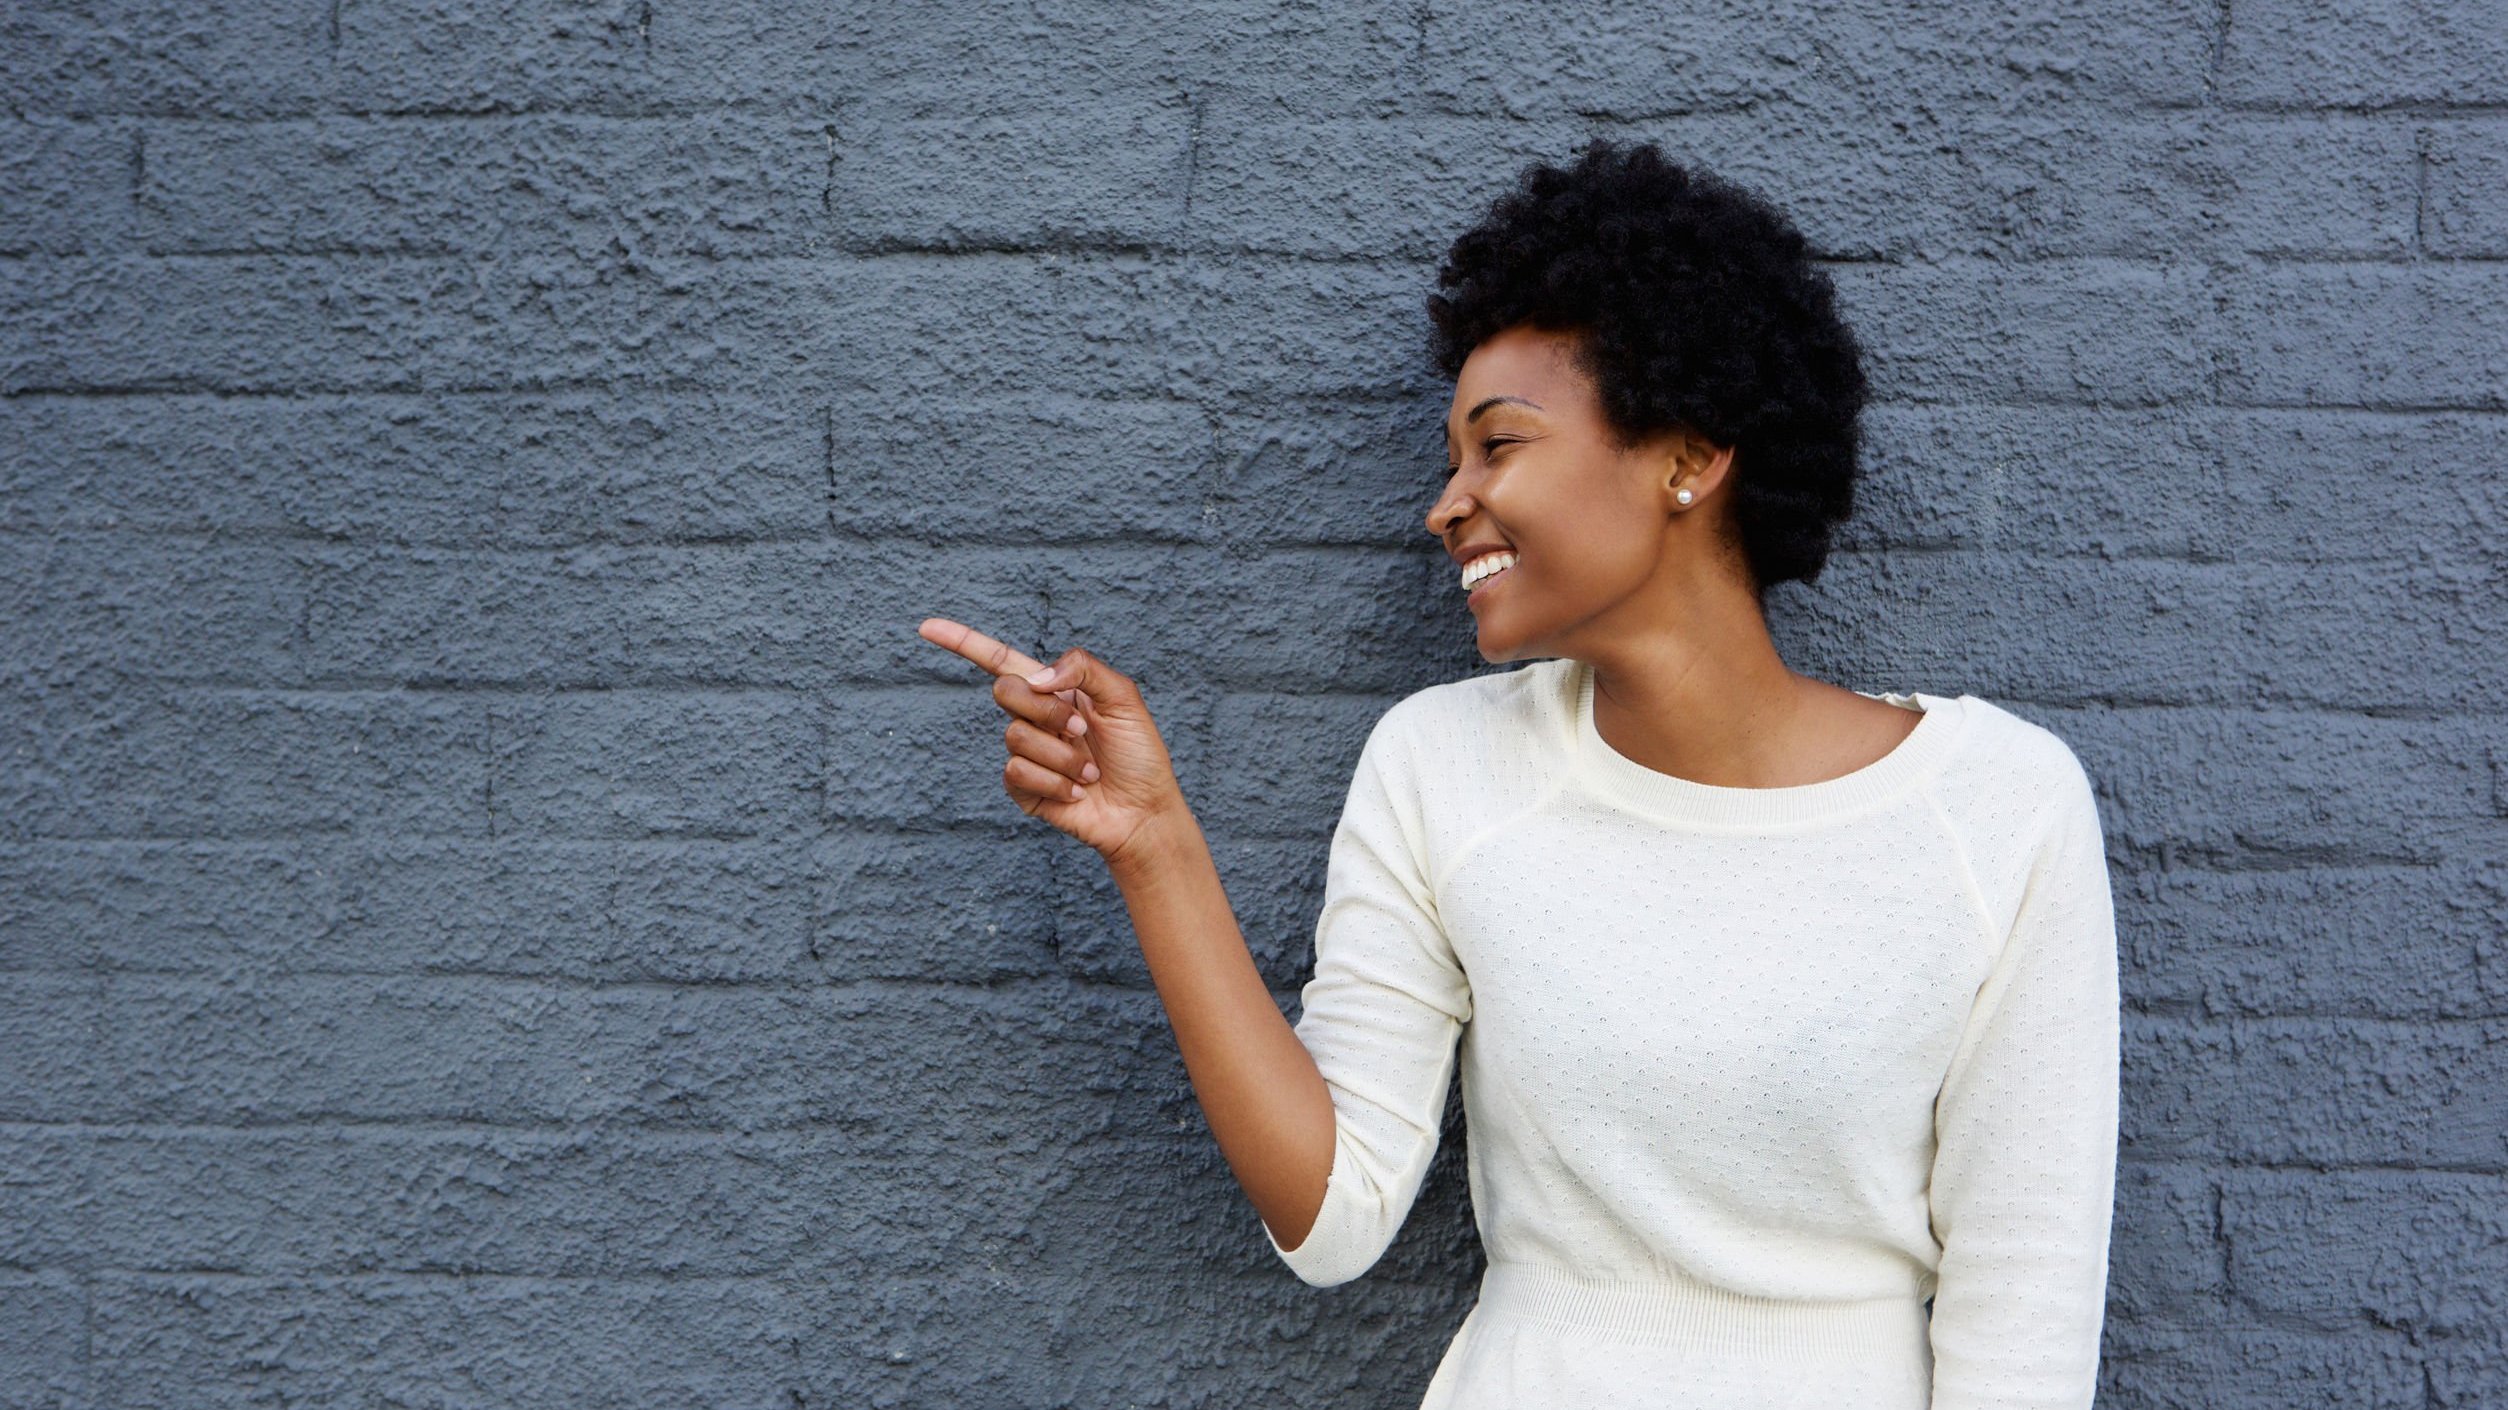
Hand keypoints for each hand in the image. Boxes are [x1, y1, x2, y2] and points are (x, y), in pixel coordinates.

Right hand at [915, 617, 1187, 861]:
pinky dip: (1054, 782)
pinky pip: (1016, 772)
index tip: (926, 627)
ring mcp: (1025, 754)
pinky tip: (1075, 793)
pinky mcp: (1022, 789)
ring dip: (1062, 756)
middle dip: (1047, 711)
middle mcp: (1034, 718)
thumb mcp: (1123, 698)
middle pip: (1005, 691)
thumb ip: (1082, 669)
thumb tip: (1037, 677)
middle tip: (1083, 732)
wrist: (1144, 811)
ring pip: (1016, 737)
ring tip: (1089, 773)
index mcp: (1054, 690)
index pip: (999, 661)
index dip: (962, 642)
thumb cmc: (1138, 753)